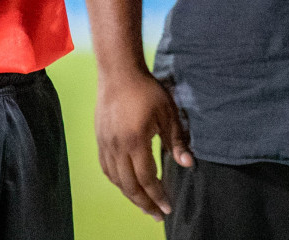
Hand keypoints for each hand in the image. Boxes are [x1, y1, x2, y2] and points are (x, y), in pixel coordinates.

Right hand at [95, 67, 192, 220]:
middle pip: (129, 185)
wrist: (119, 72)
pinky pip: (106, 168)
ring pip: (116, 179)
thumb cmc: (147, 90)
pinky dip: (117, 181)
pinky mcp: (99, 139)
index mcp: (135, 142)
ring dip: (130, 195)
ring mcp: (105, 144)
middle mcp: (117, 147)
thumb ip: (176, 141)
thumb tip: (188, 164)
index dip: (157, 196)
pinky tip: (126, 185)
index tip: (167, 208)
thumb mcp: (168, 113)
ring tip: (144, 204)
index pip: (146, 179)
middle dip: (144, 203)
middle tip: (157, 215)